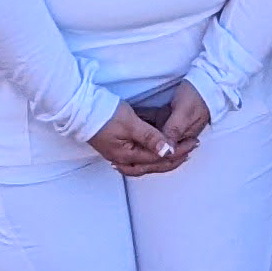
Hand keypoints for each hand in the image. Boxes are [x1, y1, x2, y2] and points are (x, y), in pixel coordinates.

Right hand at [87, 91, 203, 177]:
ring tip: (179, 150)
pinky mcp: (116, 145)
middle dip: (174, 157)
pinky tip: (159, 148)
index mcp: (127, 156)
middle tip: (190, 148)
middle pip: (153, 164)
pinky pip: (139, 153)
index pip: (158, 158)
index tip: (192, 143)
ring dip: (164, 156)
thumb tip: (169, 151)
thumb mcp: (131, 124)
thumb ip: (151, 138)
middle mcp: (122, 159)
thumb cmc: (104, 113)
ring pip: (146, 161)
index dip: (177, 151)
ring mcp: (119, 153)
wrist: (80, 107)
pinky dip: (152, 151)